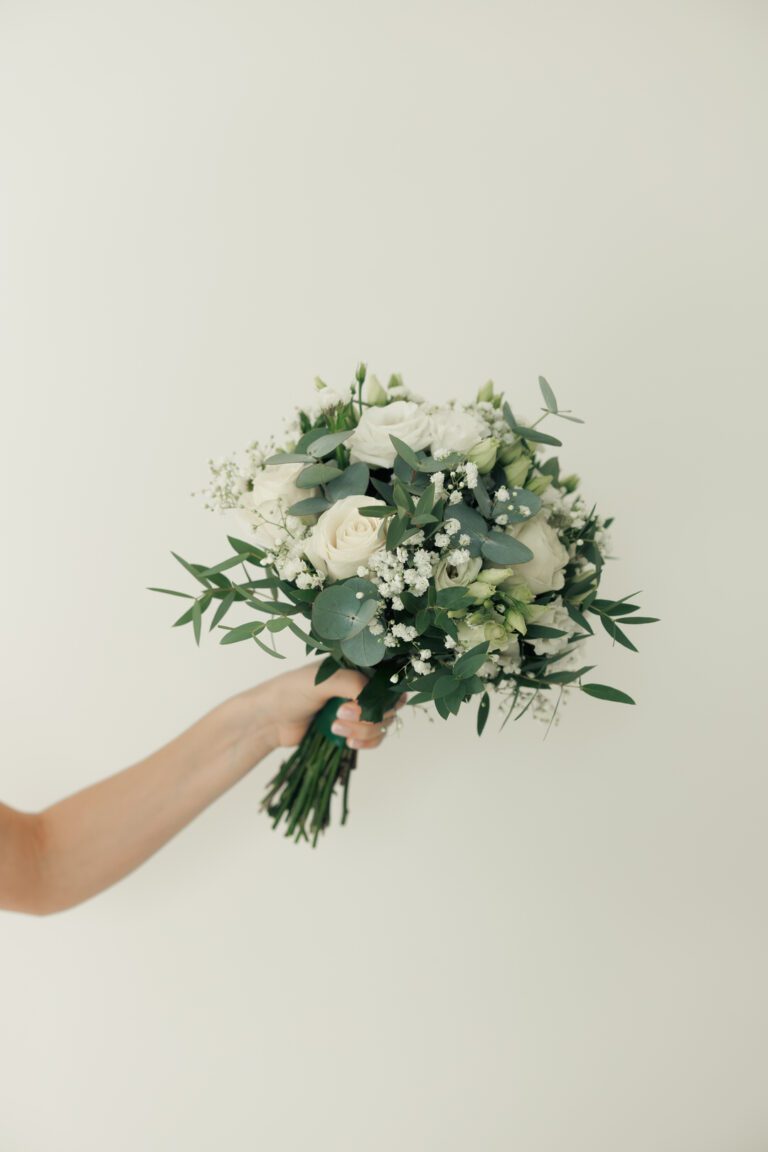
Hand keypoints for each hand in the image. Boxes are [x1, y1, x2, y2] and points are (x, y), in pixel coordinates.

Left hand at [245, 663, 405, 751]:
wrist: (268, 721)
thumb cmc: (290, 692)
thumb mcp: (323, 680)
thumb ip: (353, 684)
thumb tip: (375, 699)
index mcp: (355, 668)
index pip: (387, 679)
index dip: (381, 695)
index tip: (359, 702)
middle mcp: (359, 687)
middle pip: (389, 704)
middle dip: (369, 715)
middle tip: (340, 714)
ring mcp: (356, 709)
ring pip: (382, 724)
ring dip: (364, 731)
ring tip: (335, 728)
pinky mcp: (351, 731)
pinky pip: (374, 739)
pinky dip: (367, 743)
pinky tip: (348, 743)